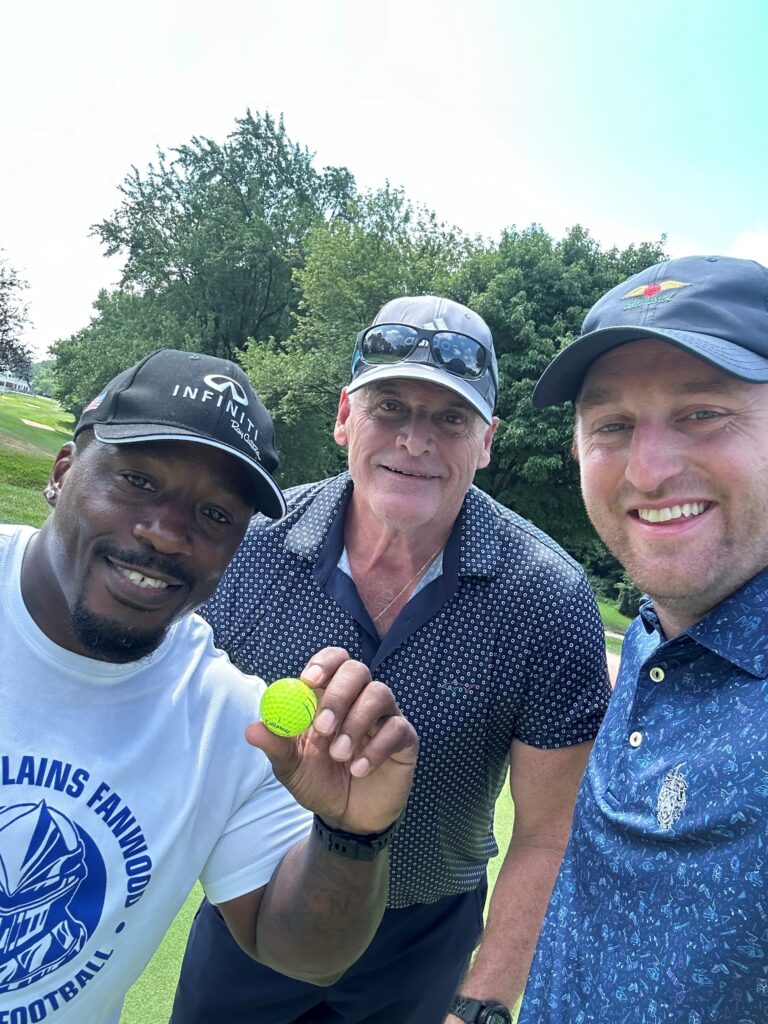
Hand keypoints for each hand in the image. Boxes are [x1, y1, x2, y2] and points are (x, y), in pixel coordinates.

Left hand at [246, 648, 418, 833]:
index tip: (309, 681)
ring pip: (380, 694)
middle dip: (338, 695)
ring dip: (356, 723)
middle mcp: (360, 699)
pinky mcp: (405, 738)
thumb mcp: (291, 767)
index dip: (323, 663)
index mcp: (330, 696)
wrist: (346, 818)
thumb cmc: (317, 781)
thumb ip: (276, 745)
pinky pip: (397, 728)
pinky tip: (359, 770)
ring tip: (340, 756)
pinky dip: (375, 749)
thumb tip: (252, 729)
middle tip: (323, 727)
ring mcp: (385, 716)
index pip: (333, 661)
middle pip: (357, 670)